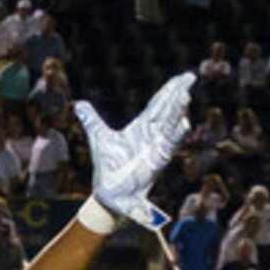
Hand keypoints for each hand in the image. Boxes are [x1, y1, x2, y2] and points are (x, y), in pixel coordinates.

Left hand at [73, 71, 193, 228]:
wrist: (108, 193)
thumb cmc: (109, 165)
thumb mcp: (99, 137)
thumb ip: (91, 119)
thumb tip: (79, 104)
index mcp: (141, 127)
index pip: (158, 104)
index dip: (170, 90)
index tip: (183, 76)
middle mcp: (152, 135)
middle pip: (168, 110)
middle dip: (178, 93)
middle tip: (190, 76)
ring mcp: (156, 148)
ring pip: (170, 125)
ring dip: (177, 111)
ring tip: (185, 94)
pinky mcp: (156, 162)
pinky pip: (168, 146)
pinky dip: (175, 135)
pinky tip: (184, 122)